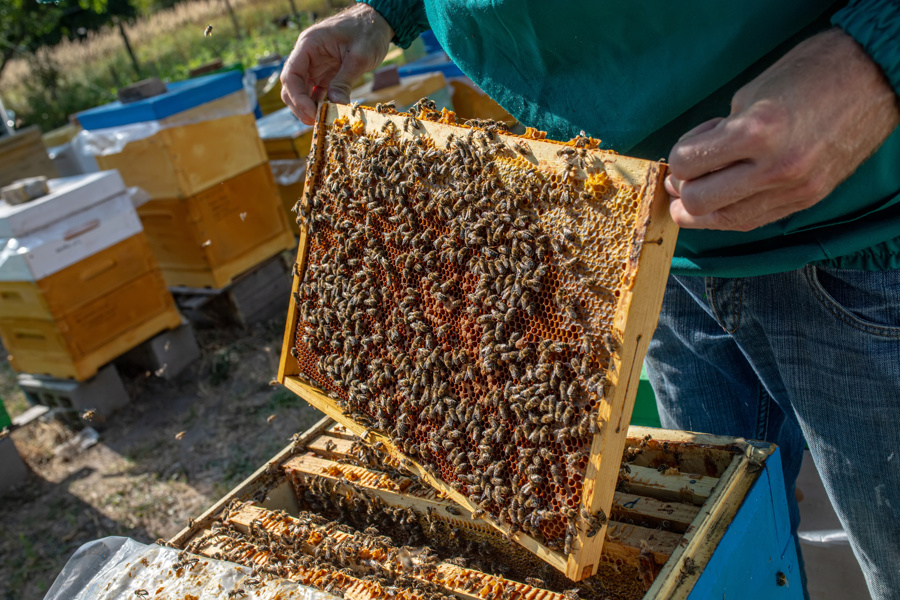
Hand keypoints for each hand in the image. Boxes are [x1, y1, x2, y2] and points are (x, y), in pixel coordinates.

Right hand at [281, 4, 393, 124]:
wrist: (378, 21)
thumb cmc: (368, 31)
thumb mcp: (359, 56)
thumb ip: (344, 81)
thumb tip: (336, 107)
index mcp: (309, 45)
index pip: (291, 75)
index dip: (297, 97)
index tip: (311, 113)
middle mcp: (306, 56)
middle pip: (292, 86)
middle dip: (300, 106)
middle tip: (316, 123)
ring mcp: (314, 65)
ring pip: (301, 91)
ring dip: (308, 108)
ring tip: (322, 122)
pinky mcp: (324, 74)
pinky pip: (315, 92)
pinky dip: (319, 104)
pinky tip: (327, 115)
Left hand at [666, 28, 899, 231]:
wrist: (874, 78)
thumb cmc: (810, 74)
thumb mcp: (751, 95)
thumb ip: (717, 133)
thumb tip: (692, 162)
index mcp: (757, 132)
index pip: (687, 164)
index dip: (678, 158)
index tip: (687, 149)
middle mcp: (774, 168)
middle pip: (698, 202)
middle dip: (683, 189)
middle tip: (687, 175)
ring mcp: (793, 189)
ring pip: (723, 220)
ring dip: (702, 209)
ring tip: (699, 190)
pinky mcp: (806, 200)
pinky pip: (752, 220)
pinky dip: (730, 212)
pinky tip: (727, 195)